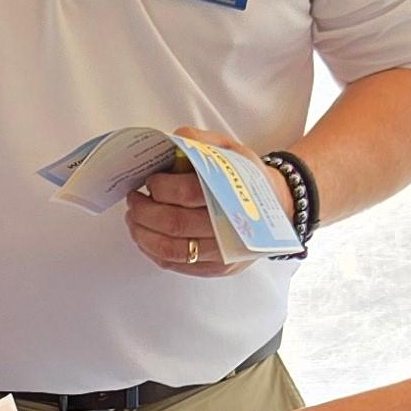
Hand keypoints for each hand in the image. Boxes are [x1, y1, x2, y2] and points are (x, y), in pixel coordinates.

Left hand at [123, 134, 260, 279]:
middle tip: (135, 200)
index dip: (161, 188)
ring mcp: (224, 253)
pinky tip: (145, 236)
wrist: (277, 206)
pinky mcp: (216, 268)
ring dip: (143, 234)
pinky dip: (153, 251)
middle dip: (145, 211)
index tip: (151, 181)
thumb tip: (173, 141)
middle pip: (174, 224)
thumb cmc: (248, 177)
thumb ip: (201, 142)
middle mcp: (229, 228)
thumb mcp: (231, 150)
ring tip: (134, 218)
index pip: (188, 194)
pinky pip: (176, 265)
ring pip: (171, 250)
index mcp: (233, 194)